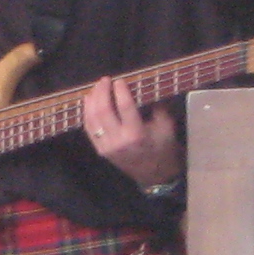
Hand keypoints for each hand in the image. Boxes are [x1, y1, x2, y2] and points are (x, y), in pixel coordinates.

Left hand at [83, 74, 181, 188]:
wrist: (155, 174)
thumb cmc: (163, 148)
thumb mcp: (166, 126)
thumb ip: (156, 107)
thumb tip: (144, 88)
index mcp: (136, 134)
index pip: (124, 107)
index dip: (120, 91)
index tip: (119, 80)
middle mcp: (118, 140)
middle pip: (103, 111)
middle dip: (102, 92)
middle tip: (105, 80)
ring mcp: (106, 146)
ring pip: (92, 119)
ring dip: (92, 101)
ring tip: (96, 88)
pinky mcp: (100, 150)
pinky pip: (89, 129)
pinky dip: (87, 113)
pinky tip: (89, 102)